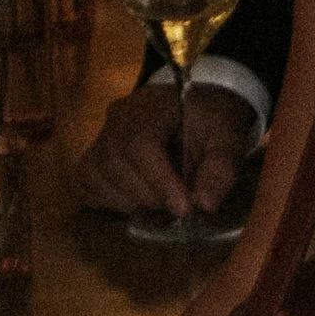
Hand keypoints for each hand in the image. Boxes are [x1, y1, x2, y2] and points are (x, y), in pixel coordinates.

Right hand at [76, 78, 258, 222]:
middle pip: (115, 163)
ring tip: (160, 203)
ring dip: (131, 202)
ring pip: (97, 176)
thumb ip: (221, 168)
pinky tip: (135, 203)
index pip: (140, 144)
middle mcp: (117, 119)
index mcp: (150, 107)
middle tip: (178, 206)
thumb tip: (204, 205)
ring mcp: (101, 137)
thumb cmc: (210, 121)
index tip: (184, 209)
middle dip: (150, 196)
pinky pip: (86, 184)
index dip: (159, 182)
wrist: (195, 106)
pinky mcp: (94, 157)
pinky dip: (108, 202)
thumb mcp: (228, 138)